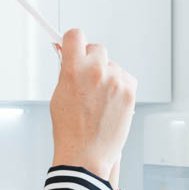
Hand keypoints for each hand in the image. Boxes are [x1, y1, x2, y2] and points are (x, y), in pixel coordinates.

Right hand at [50, 29, 136, 179]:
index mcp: (72, 70)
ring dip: (106, 76)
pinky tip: (109, 104)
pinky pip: (124, 77)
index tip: (73, 47)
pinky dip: (118, 86)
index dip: (73, 42)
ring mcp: (115, 79)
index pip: (75, 36)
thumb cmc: (69, 130)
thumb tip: (68, 56)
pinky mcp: (130, 89)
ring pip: (112, 65)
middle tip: (86, 79)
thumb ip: (65, 73)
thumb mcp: (58, 96)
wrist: (86, 153)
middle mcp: (96, 70)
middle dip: (91, 60)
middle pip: (96, 48)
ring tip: (98, 101)